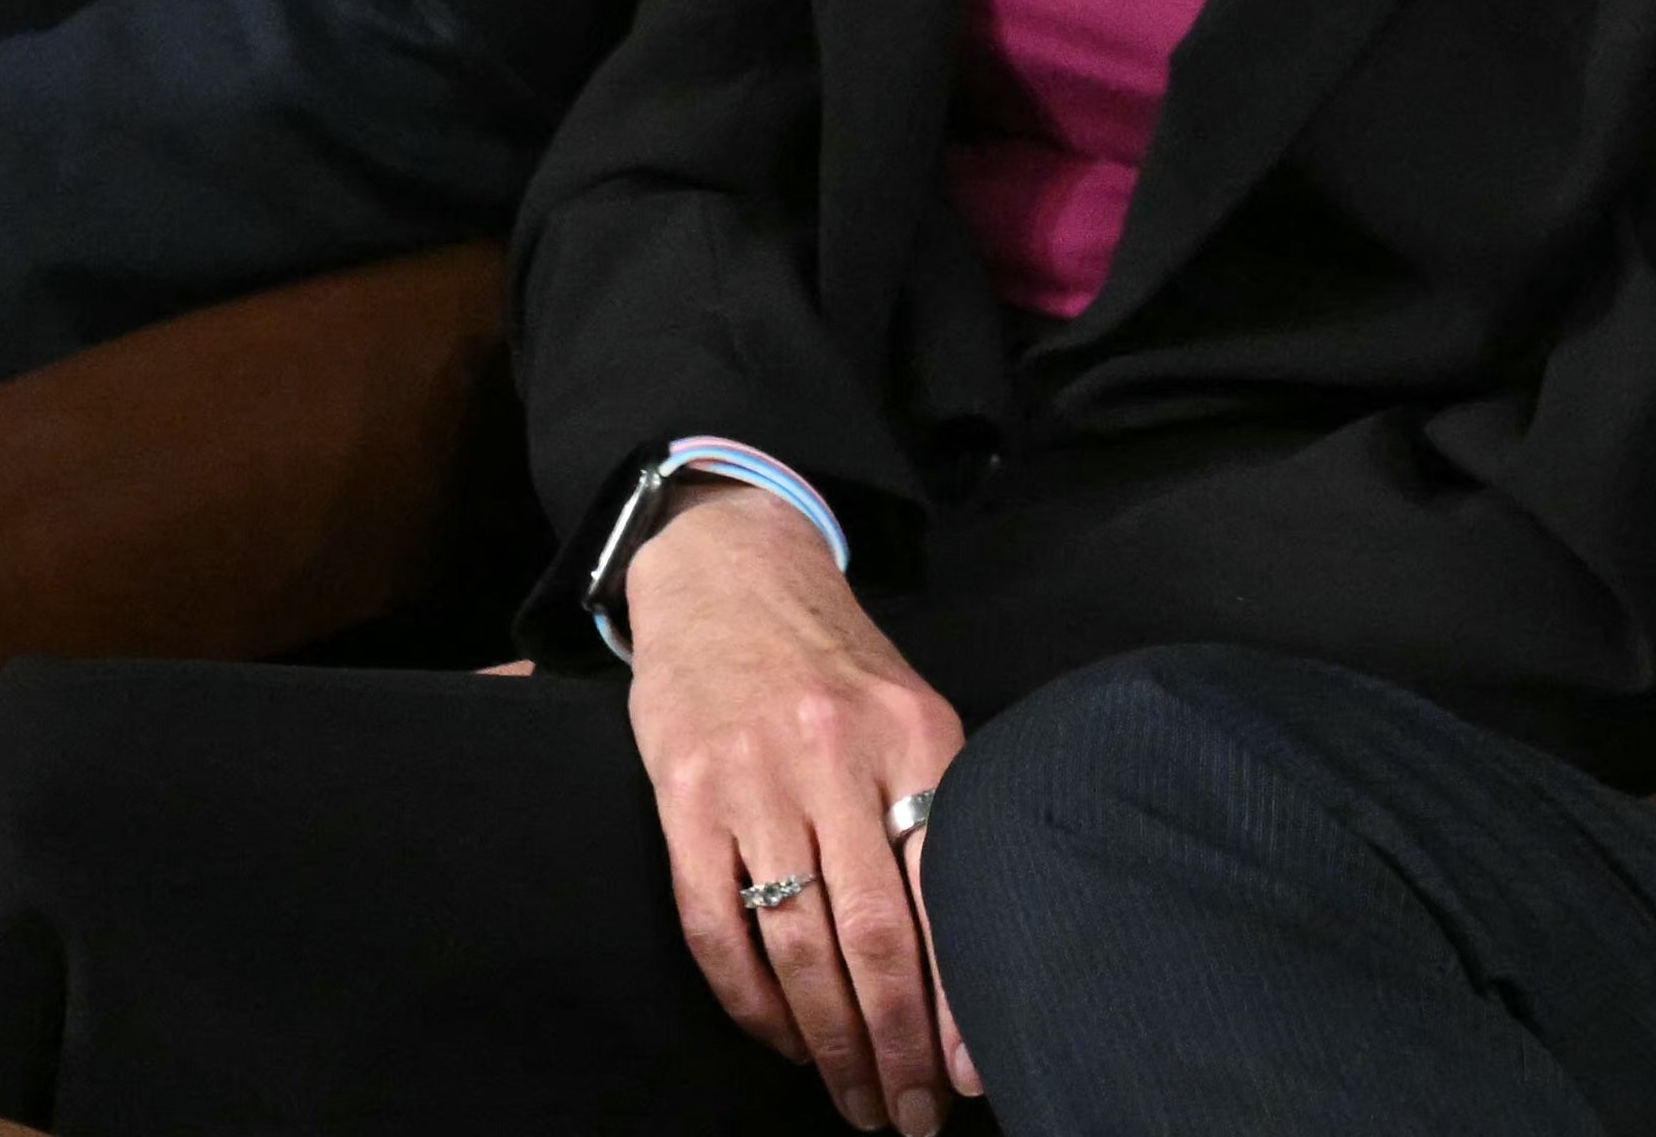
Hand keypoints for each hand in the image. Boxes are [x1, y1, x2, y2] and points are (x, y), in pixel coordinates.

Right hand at [625, 485, 976, 1131]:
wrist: (730, 573)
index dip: (959, 995)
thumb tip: (974, 952)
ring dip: (829, 1042)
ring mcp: (753, 778)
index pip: (944, 890)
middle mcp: (835, 757)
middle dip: (896, 1044)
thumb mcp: (909, 712)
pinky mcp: (682, 797)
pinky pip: (716, 928)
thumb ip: (937, 811)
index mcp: (914, 736)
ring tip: (854, 1099)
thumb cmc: (835, 665)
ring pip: (797, 945)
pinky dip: (752, 1002)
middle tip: (909, 1115)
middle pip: (873, 935)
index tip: (973, 1074)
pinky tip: (784, 1042)